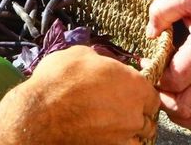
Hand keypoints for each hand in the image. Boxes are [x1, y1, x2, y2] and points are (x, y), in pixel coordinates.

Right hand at [0, 45, 159, 144]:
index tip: (129, 93)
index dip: (140, 94)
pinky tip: (105, 138)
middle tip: (119, 111)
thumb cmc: (59, 80)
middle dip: (137, 114)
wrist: (39, 115)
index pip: (151, 94)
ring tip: (113, 126)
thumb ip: (100, 61)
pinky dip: (119, 143)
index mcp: (134, 85)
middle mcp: (135, 113)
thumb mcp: (81, 54)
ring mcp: (124, 136)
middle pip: (147, 118)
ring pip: (139, 137)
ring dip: (131, 132)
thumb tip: (100, 63)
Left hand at [148, 0, 190, 134]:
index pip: (176, 78)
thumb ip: (163, 9)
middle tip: (155, 83)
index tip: (148, 65)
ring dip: (178, 115)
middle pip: (184, 105)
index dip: (156, 76)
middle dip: (162, 98)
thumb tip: (150, 35)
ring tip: (169, 97)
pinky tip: (188, 107)